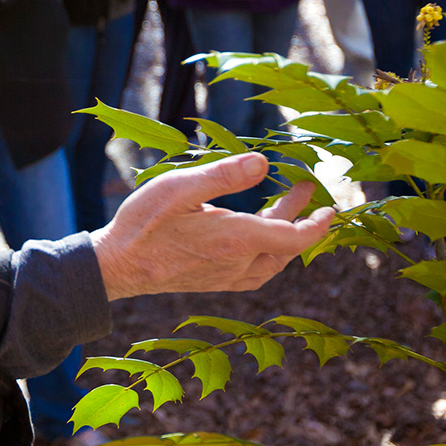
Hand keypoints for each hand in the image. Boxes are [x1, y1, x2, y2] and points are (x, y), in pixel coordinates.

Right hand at [92, 153, 334, 300]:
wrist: (116, 267)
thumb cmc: (143, 223)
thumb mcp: (180, 188)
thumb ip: (224, 175)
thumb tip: (264, 163)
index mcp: (235, 239)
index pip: (293, 237)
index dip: (316, 223)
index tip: (328, 205)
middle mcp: (237, 264)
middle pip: (286, 247)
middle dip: (301, 219)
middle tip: (303, 189)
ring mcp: (227, 277)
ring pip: (273, 262)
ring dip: (286, 237)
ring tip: (284, 209)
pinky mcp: (215, 283)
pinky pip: (257, 272)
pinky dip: (269, 253)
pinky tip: (259, 239)